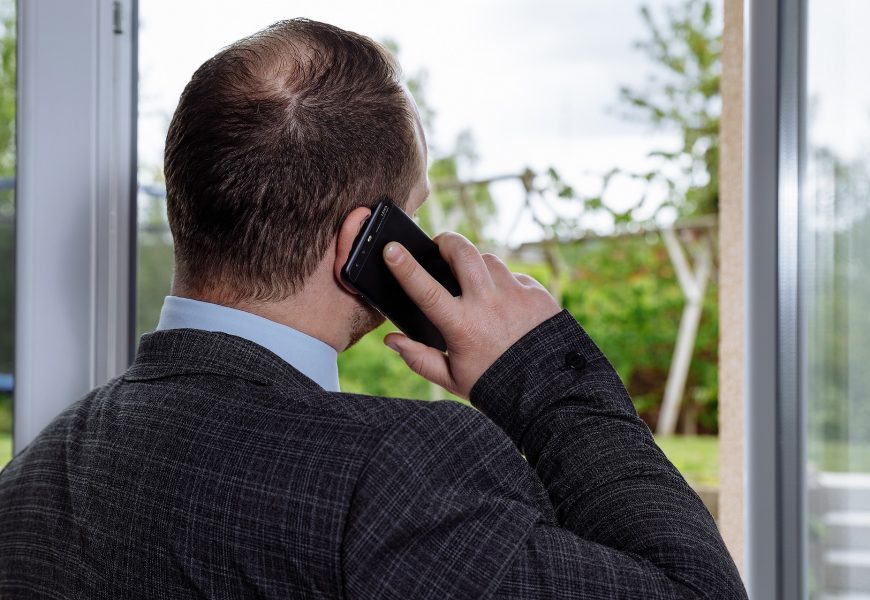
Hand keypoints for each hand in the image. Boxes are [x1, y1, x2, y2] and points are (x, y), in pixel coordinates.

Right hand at [382, 232, 560, 399]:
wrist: (550, 393)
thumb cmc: (495, 386)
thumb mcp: (453, 379)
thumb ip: (419, 358)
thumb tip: (391, 339)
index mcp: (462, 327)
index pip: (426, 289)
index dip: (405, 266)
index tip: (391, 248)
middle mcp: (489, 305)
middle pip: (462, 252)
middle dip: (446, 241)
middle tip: (439, 246)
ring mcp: (515, 295)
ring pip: (488, 260)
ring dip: (476, 266)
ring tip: (474, 284)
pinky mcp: (537, 294)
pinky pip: (513, 276)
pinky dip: (503, 284)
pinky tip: (504, 304)